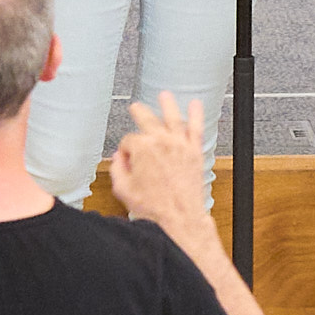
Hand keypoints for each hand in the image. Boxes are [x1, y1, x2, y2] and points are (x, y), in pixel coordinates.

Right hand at [106, 91, 213, 232]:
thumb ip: (118, 170)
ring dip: (168, 104)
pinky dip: (196, 115)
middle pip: (148, 121)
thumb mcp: (123, 189)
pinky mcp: (194, 152)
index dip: (126, 150)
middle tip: (136, 108)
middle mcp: (161, 142)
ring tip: (165, 95)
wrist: (178, 218)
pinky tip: (196, 105)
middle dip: (140, 113)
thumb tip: (119, 160)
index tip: (127, 159)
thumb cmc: (153, 208)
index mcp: (141, 149)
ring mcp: (180, 145)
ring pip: (173, 118)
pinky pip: (196, 129)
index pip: (129, 140)